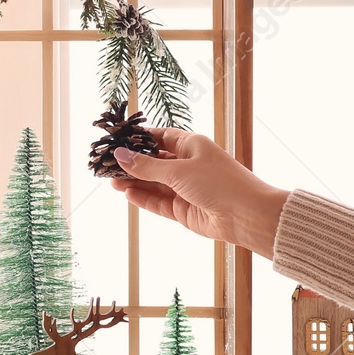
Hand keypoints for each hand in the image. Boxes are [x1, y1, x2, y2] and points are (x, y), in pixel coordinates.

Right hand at [111, 128, 289, 256]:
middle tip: (107, 166)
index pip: (159, 138)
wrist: (247, 216)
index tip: (116, 141)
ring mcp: (185, 189)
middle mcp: (188, 165)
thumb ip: (147, 166)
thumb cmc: (220, 183)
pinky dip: (143, 198)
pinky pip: (158, 202)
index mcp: (191, 146)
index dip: (138, 139)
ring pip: (153, 184)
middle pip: (153, 163)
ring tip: (111, 181)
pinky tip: (127, 194)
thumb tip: (121, 155)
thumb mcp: (179, 170)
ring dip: (133, 182)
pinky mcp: (183, 210)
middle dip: (131, 164)